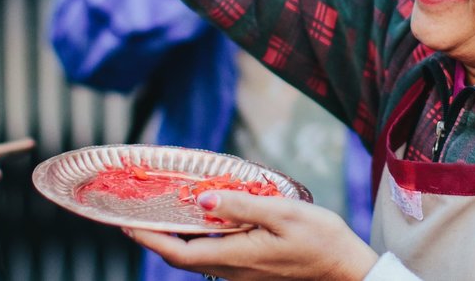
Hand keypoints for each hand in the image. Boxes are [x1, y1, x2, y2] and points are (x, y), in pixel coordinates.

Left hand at [123, 191, 377, 280]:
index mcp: (236, 256)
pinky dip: (199, 240)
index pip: (179, 252)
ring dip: (176, 239)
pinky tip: (202, 221)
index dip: (149, 239)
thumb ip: (240, 207)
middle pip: (182, 257)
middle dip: (156, 239)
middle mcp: (233, 269)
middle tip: (135, 216)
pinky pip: (214, 256)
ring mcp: (242, 273)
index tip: (126, 224)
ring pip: (197, 258)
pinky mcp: (252, 270)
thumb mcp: (283, 213)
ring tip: (162, 214)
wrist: (347, 270)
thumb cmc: (320, 239)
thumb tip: (201, 201)